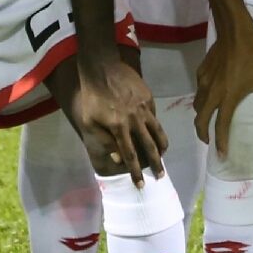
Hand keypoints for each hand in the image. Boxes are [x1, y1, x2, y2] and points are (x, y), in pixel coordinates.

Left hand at [65, 51, 169, 183]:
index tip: (141, 184)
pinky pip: (155, 117)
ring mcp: (145, 108)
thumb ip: (104, 141)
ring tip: (163, 156)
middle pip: (149, 147)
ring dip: (161, 147)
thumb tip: (117, 157)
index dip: (136, 171)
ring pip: (158, 131)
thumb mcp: (90, 122)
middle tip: (160, 176)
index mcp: (119, 127)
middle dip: (155, 164)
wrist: (102, 67)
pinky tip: (154, 132)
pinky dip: (155, 127)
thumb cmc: (92, 97)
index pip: (130, 155)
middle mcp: (135, 119)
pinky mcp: (149, 98)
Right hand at [195, 22, 252, 152]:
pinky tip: (209, 95)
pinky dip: (202, 98)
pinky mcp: (201, 70)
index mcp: (227, 98)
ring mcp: (204, 82)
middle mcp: (212, 93)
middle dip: (203, 134)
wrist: (235, 33)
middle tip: (208, 141)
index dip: (220, 143)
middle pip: (201, 120)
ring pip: (197, 105)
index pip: (220, 127)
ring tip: (207, 120)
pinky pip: (198, 90)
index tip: (221, 155)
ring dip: (201, 116)